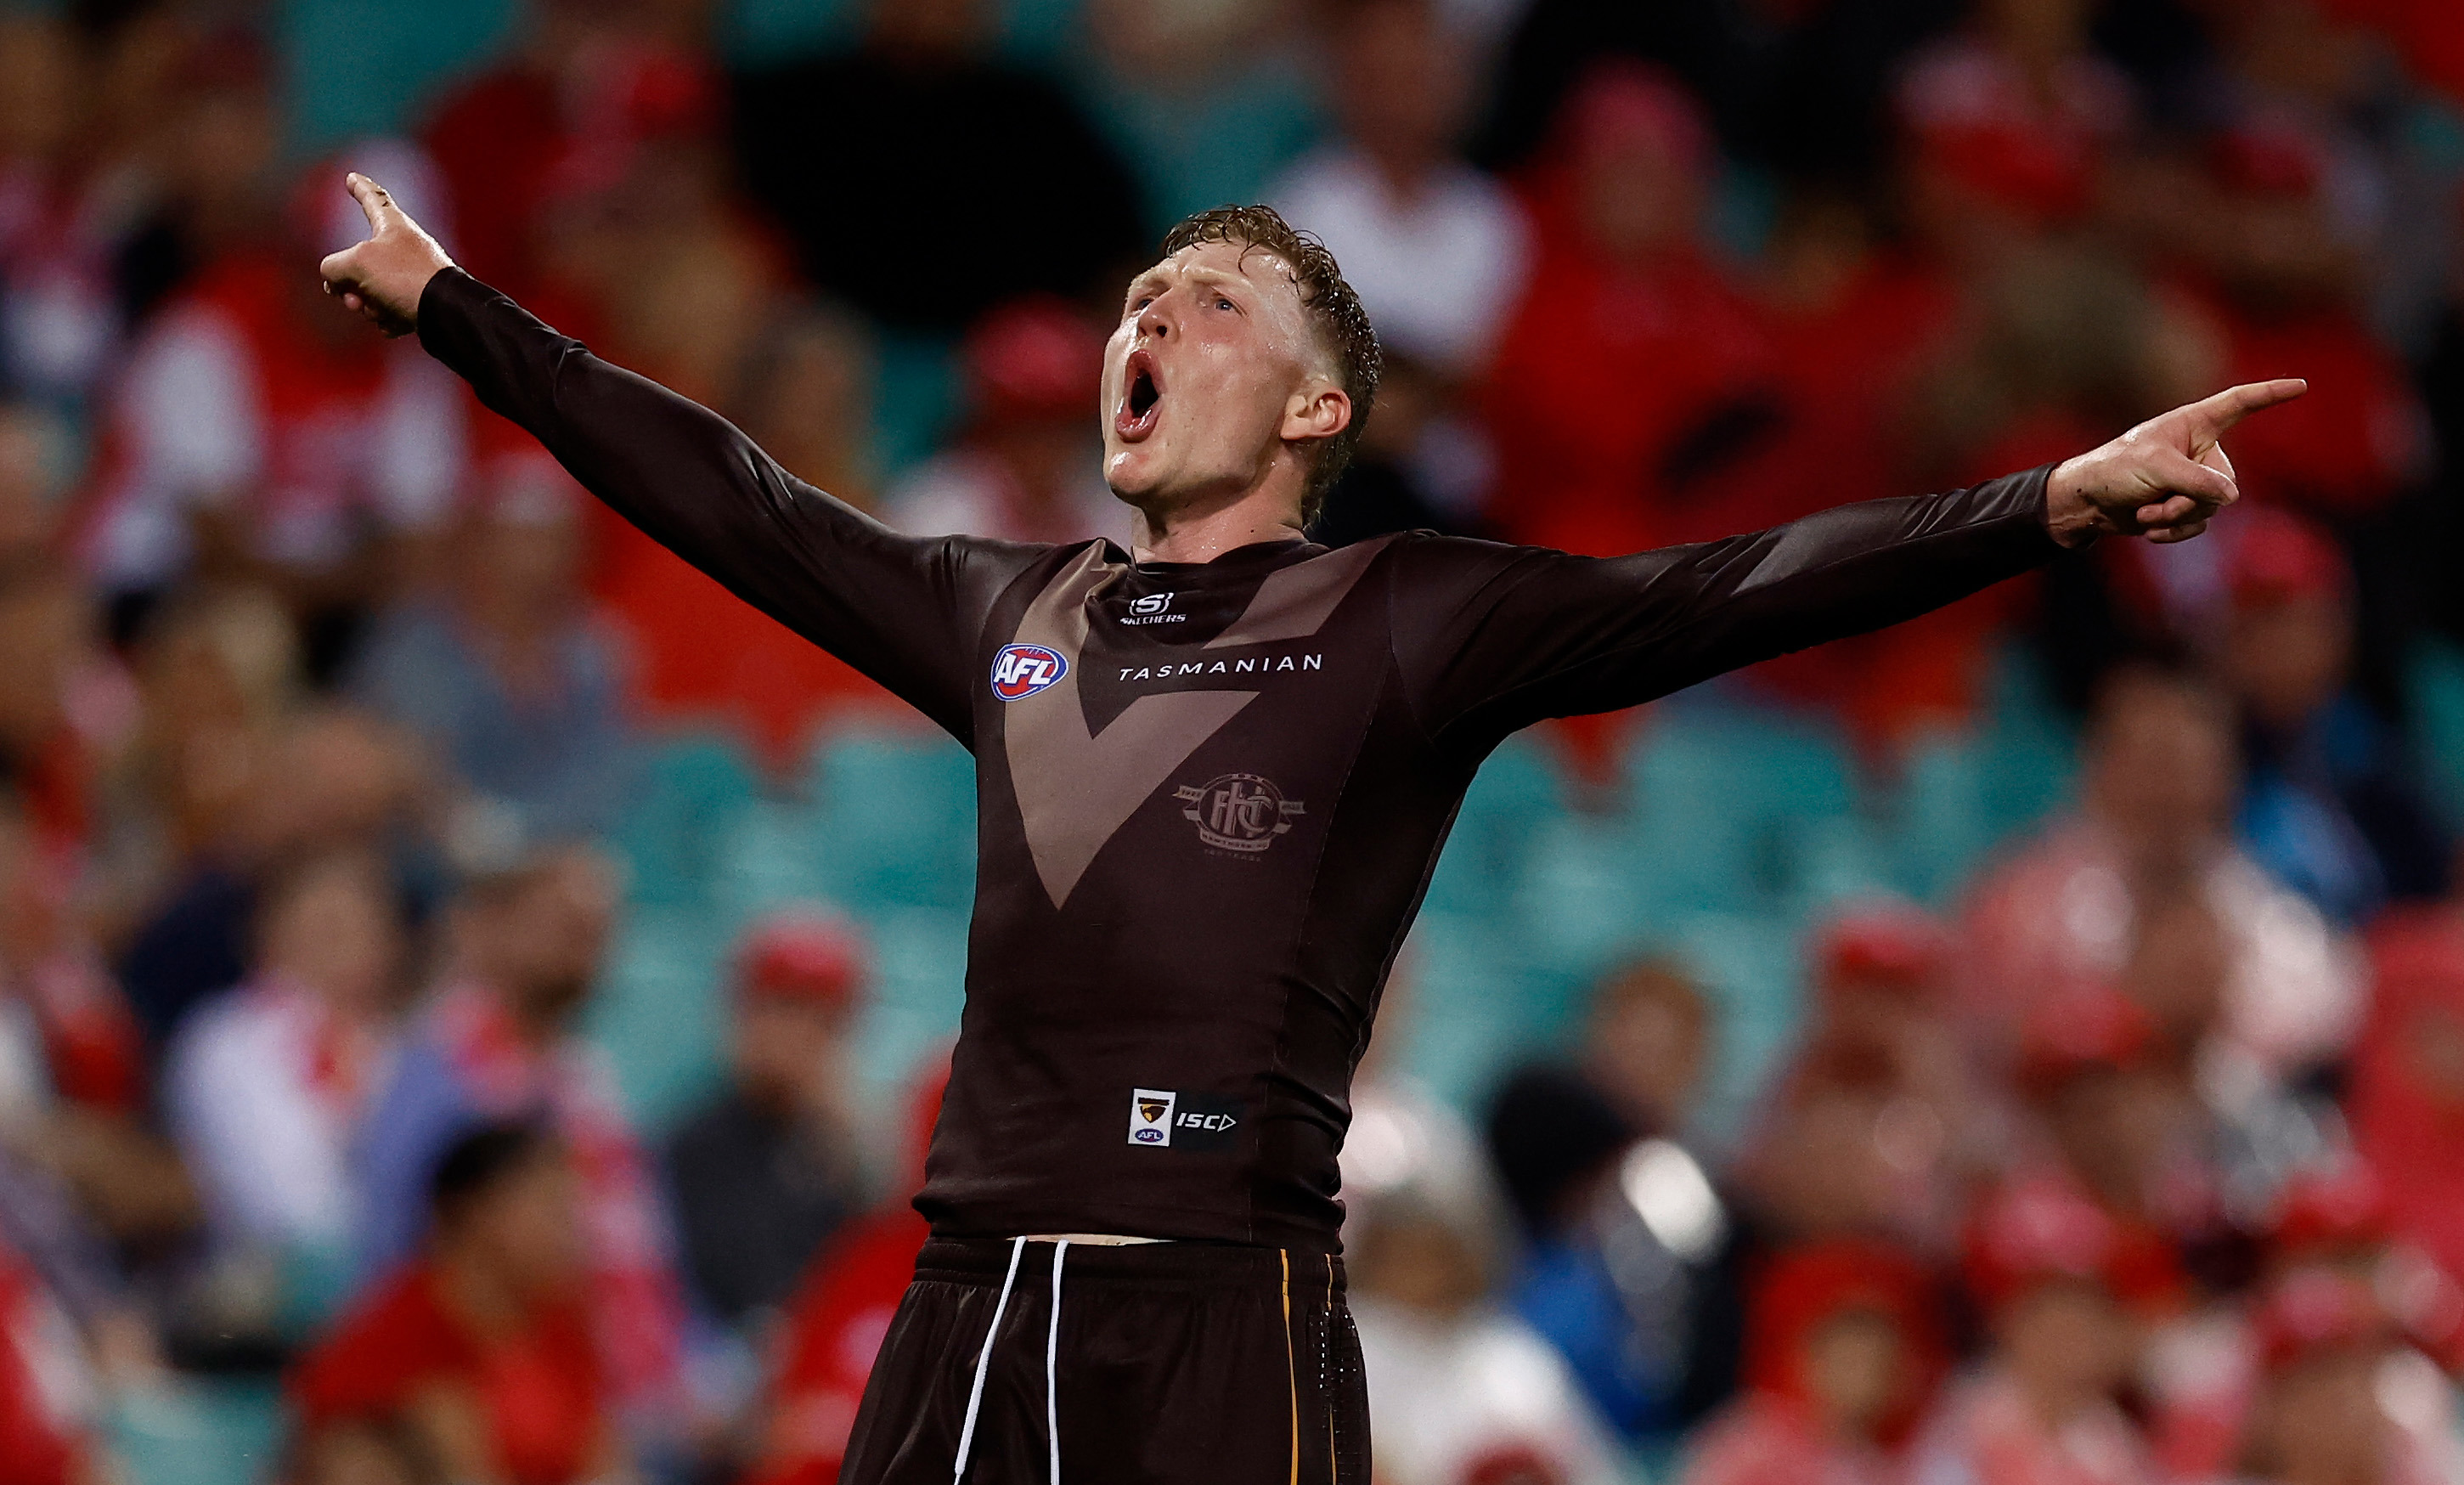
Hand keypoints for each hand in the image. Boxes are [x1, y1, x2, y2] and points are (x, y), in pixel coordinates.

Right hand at [317, 172, 453, 337]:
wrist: (446, 313)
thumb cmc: (405, 277)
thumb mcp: (356, 263)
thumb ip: (334, 267)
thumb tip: (336, 283)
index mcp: (394, 226)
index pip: (374, 198)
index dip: (360, 188)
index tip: (352, 178)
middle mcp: (405, 248)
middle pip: (359, 261)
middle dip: (349, 283)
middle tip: (353, 297)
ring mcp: (413, 276)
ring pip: (371, 289)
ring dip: (366, 304)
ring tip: (379, 309)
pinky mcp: (420, 302)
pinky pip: (389, 310)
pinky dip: (387, 318)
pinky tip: (397, 321)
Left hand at [2044, 379, 2307, 547]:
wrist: (2087, 503)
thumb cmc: (2114, 470)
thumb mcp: (2156, 468)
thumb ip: (2196, 481)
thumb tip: (2232, 497)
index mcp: (2194, 424)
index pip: (2239, 403)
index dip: (2271, 395)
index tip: (2302, 386)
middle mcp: (2200, 450)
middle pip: (2225, 483)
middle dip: (2191, 501)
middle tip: (2156, 502)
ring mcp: (2194, 480)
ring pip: (2212, 508)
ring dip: (2176, 517)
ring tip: (2145, 512)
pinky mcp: (2185, 506)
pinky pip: (2198, 525)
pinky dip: (2174, 531)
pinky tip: (2148, 528)